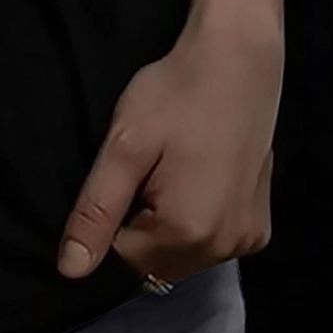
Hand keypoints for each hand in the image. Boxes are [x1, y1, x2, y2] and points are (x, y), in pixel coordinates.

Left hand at [57, 16, 283, 285]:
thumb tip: (70, 271)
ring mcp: (248, 239)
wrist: (237, 61)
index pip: (123, 257)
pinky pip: (214, 243)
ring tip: (172, 172)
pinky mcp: (261, 227)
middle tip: (147, 171)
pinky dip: (198, 224)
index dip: (111, 219)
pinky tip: (197, 180)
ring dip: (168, 229)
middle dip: (140, 228)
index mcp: (187, 233)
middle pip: (156, 263)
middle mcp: (224, 248)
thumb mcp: (124, 146)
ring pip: (184, 257)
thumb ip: (97, 212)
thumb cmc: (174, 94)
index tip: (122, 175)